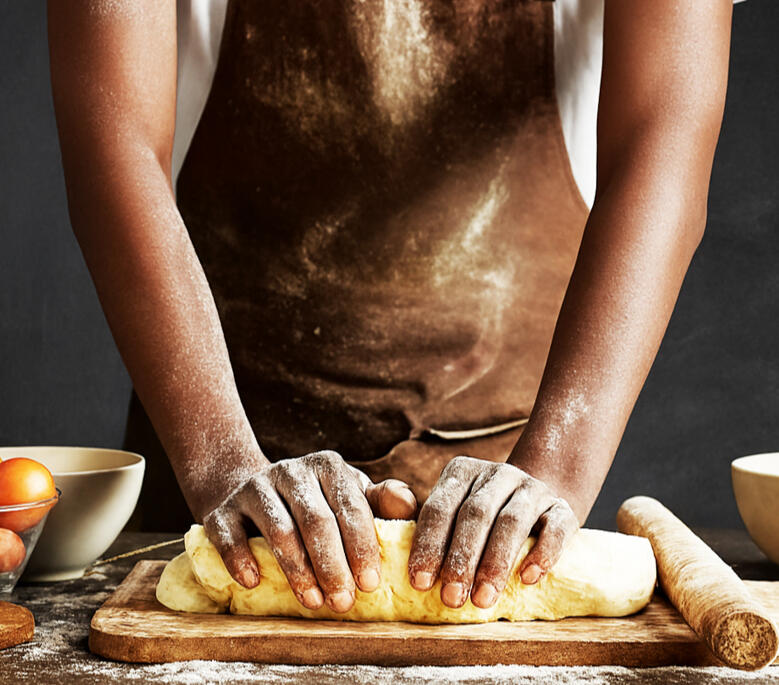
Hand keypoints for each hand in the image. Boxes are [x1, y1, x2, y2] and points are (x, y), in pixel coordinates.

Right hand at [203, 450, 416, 612]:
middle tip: (344, 602)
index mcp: (328, 467)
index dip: (361, 545)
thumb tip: (409, 503)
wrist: (253, 493)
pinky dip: (242, 558)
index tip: (371, 583)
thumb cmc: (317, 502)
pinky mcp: (222, 510)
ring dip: (297, 569)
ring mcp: (255, 488)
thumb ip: (382, 502)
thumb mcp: (351, 496)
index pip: (350, 505)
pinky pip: (230, 534)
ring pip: (278, 528)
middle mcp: (291, 471)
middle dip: (332, 565)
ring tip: (313, 601)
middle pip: (316, 520)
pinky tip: (255, 582)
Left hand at [407, 456, 577, 608]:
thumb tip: (390, 532)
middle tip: (451, 598)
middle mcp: (498, 474)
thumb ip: (417, 521)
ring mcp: (533, 488)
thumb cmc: (479, 521)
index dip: (429, 544)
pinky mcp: (563, 508)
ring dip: (495, 562)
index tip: (420, 582)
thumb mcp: (448, 514)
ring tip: (482, 598)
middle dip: (461, 559)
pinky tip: (527, 578)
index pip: (440, 506)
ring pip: (512, 521)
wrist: (536, 507)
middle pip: (475, 513)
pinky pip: (556, 528)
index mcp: (462, 472)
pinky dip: (542, 553)